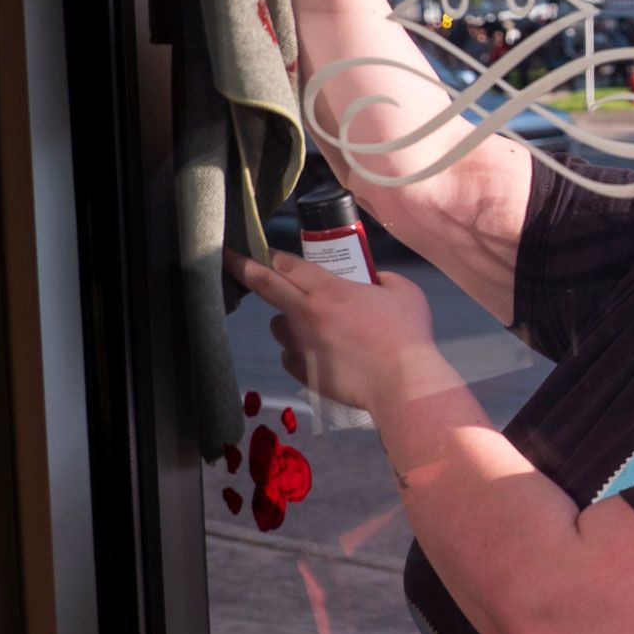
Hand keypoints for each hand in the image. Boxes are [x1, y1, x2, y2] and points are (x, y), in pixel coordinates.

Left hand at [225, 247, 440, 415]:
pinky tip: (323, 354)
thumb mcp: (404, 292)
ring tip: (313, 327)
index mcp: (329, 290)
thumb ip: (383, 280)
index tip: (260, 250)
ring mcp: (300, 344)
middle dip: (241, 266)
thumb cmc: (407, 336)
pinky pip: (290, 354)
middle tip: (227, 257)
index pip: (288, 264)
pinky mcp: (301, 370)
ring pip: (277, 325)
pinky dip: (300, 350)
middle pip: (264, 284)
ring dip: (288, 319)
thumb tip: (374, 280)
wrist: (401, 384)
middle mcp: (306, 314)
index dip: (272, 254)